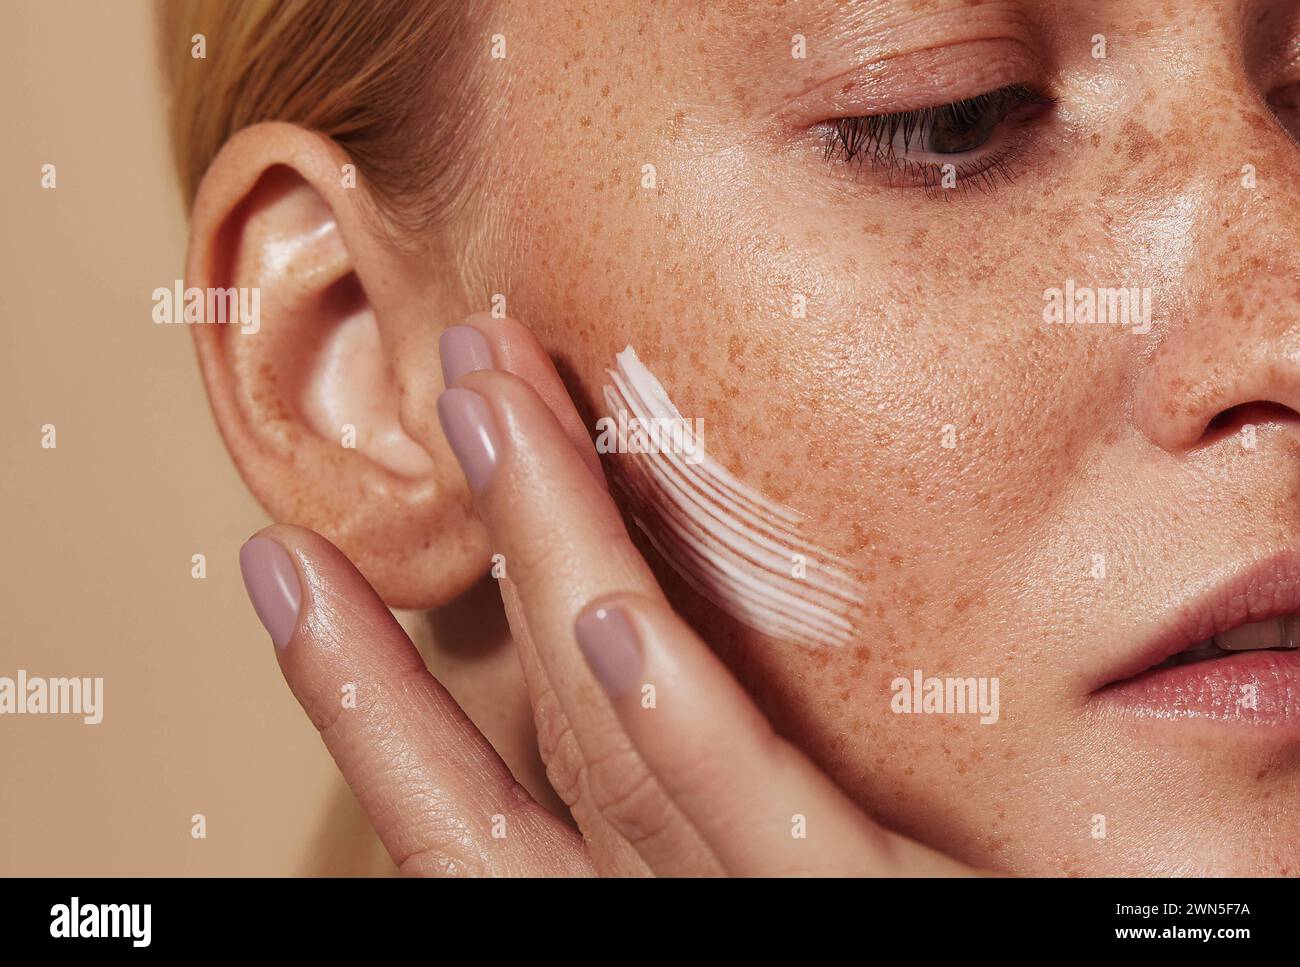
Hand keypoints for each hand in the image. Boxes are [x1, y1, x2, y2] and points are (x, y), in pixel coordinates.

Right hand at [238, 313, 977, 875]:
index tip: (293, 566)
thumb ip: (705, 794)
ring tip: (497, 401)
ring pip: (619, 749)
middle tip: (458, 378)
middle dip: (487, 546)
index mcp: (643, 909)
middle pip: (534, 740)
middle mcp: (660, 921)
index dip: (365, 695)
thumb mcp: (770, 866)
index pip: (470, 814)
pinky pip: (767, 828)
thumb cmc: (882, 911)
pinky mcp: (880, 919)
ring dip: (554, 560)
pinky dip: (677, 729)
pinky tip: (613, 618)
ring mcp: (757, 925)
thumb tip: (631, 643)